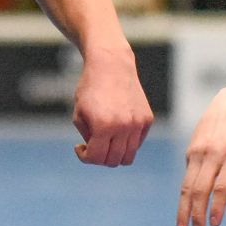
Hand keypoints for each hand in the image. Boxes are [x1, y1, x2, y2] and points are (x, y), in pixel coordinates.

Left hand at [71, 48, 152, 166]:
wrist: (111, 65)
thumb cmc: (90, 88)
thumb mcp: (78, 114)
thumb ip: (87, 137)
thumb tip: (99, 155)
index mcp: (103, 126)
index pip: (96, 158)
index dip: (85, 157)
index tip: (80, 147)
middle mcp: (124, 127)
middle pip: (114, 161)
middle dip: (100, 157)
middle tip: (93, 145)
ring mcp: (138, 123)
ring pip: (129, 156)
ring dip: (115, 153)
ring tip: (105, 141)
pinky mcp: (147, 119)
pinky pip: (138, 142)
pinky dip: (127, 142)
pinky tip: (116, 129)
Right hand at [178, 83, 225, 225]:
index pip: (222, 187)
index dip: (217, 207)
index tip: (214, 224)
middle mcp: (214, 153)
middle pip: (201, 188)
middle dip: (197, 213)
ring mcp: (200, 150)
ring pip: (188, 184)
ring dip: (185, 208)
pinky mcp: (192, 149)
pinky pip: (188, 175)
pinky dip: (187, 193)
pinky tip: (188, 207)